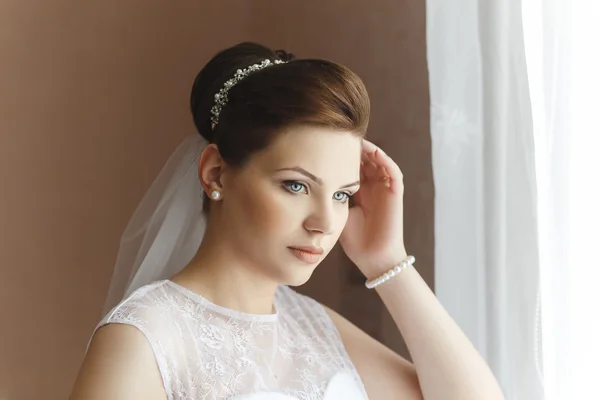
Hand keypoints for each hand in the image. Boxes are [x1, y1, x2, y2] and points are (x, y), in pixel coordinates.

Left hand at [339, 140, 406, 278]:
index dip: (341, 154)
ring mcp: (386, 190)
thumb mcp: (338, 212)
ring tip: (357, 139)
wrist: (373, 258)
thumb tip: (313, 182)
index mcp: (360, 190)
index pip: (352, 165)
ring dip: (370, 150)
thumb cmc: (355, 240)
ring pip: (380, 162)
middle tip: (341, 135)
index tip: (327, 142)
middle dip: (354, 147)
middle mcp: (374, 187)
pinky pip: (394, 173)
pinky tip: (375, 152)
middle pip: (366, 159)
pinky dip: (385, 161)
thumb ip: (331, 196)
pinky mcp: (396, 195)